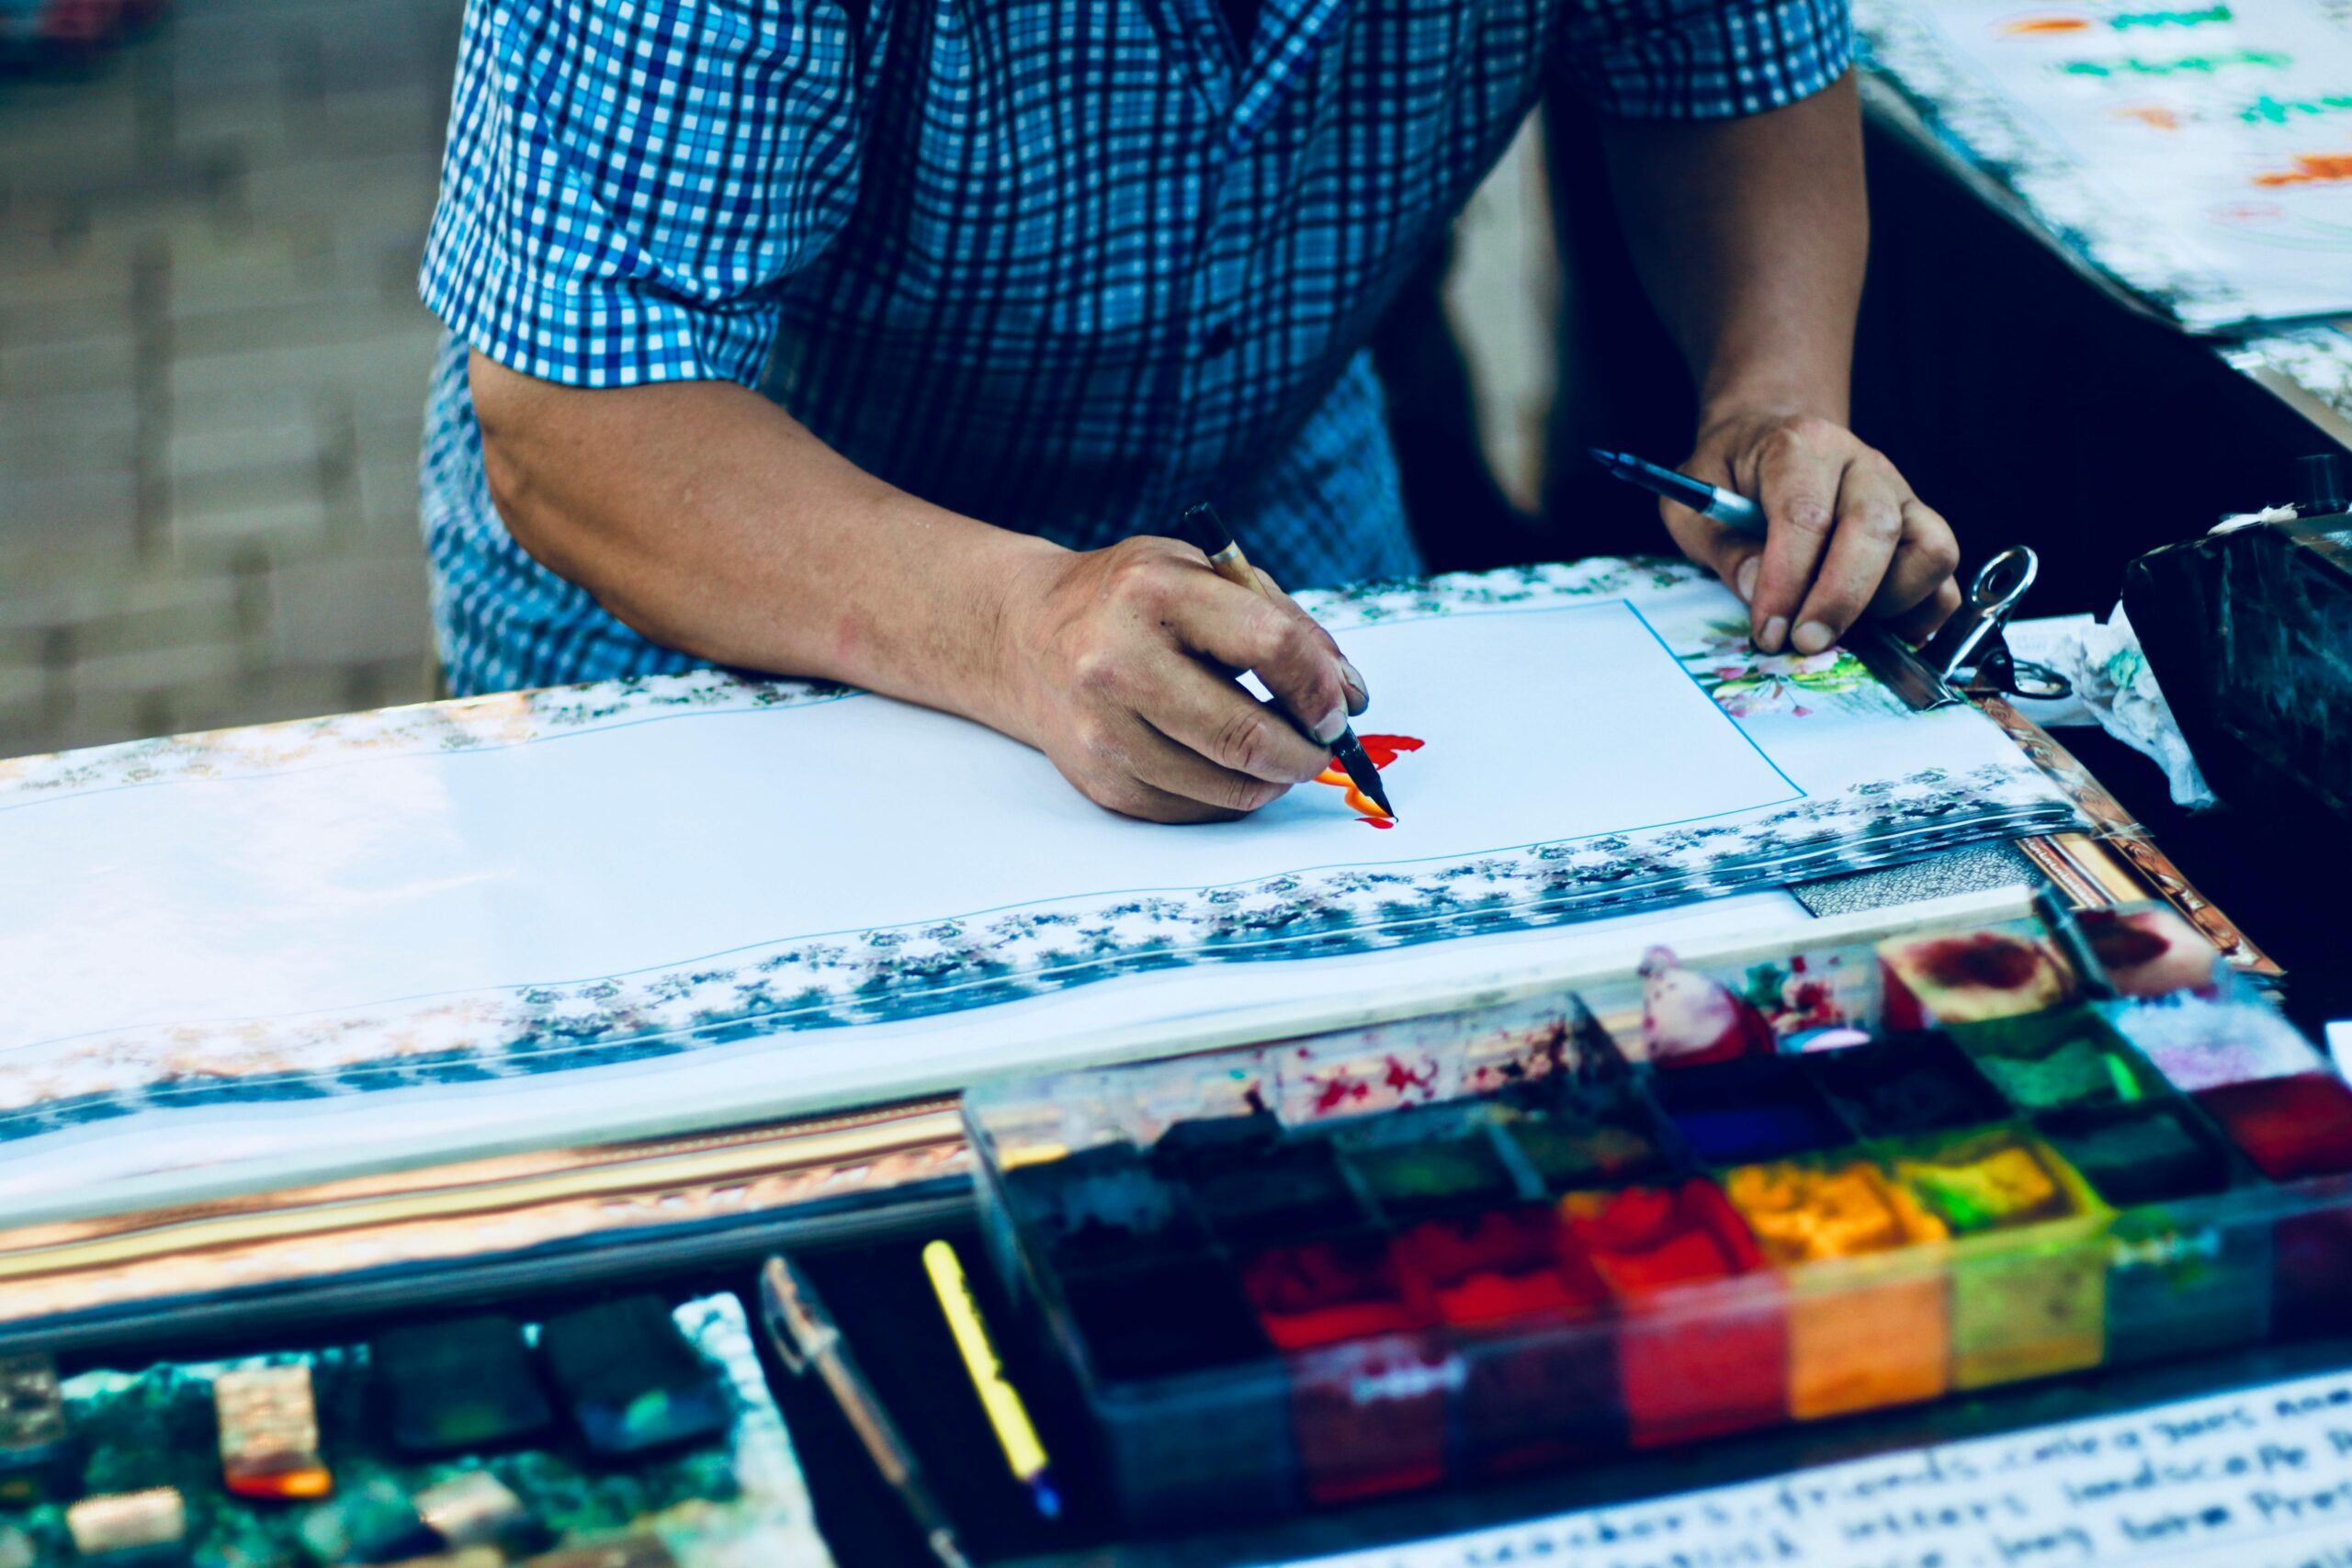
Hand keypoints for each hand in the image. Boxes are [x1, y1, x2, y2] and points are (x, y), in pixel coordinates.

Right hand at [993, 537, 1369, 822]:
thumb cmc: (1133, 600)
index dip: (1321, 684)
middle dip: (1306, 752)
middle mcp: (1117, 663)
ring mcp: (1103, 729)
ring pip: (1227, 786)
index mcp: (1154, 593)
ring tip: (1278, 754)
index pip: (1270, 644)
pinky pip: (1194, 809)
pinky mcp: (1100, 780)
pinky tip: (1225, 764)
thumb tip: (1349, 698)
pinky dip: (1228, 794)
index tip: (1341, 706)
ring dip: (1273, 780)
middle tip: (1322, 748)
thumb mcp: (1202, 574)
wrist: (1025, 636)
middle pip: (1246, 734)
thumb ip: (1285, 623)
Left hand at [1664, 411, 1961, 653]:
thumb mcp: (1695, 502)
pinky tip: (1874, 630)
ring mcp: (1901, 496)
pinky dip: (1920, 615)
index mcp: (1801, 447)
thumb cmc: (1730, 479)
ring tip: (1842, 625)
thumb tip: (1756, 593)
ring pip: (1930, 551)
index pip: (1806, 516)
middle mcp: (1863, 466)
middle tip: (1804, 643)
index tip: (1768, 631)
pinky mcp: (1921, 529)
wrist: (1767, 443)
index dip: (1787, 582)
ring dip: (1890, 603)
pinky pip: (1946, 578)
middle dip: (1839, 600)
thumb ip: (1722, 545)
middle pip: (1875, 530)